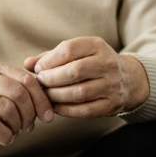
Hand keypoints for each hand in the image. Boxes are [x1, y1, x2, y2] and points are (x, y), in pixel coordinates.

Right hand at [0, 62, 53, 147]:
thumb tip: (49, 102)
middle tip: (29, 126)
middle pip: (20, 94)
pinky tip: (5, 138)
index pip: (27, 79)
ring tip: (15, 131)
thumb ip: (20, 90)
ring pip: (8, 110)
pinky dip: (5, 136)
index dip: (42, 99)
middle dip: (30, 114)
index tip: (48, 115)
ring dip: (17, 126)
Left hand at [25, 36, 148, 117]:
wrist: (129, 79)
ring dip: (56, 95)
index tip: (38, 68)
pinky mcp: (111, 104)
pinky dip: (66, 110)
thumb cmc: (94, 64)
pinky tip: (55, 107)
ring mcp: (111, 85)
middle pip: (74, 71)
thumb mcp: (79, 53)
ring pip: (79, 92)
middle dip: (51, 78)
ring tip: (46, 95)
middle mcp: (107, 64)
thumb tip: (27, 63)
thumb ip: (52, 57)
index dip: (49, 60)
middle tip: (41, 82)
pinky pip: (84, 110)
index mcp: (98, 46)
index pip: (70, 49)